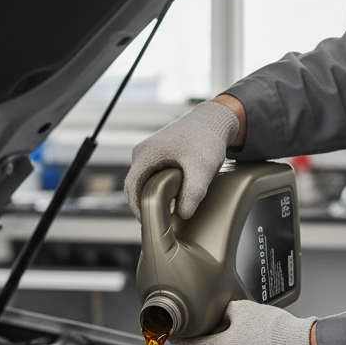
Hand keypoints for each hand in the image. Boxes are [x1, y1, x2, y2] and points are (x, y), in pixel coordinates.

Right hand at [124, 100, 240, 220]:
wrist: (213, 121)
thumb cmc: (206, 140)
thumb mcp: (202, 169)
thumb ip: (193, 193)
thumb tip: (182, 215)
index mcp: (147, 154)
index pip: (132, 186)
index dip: (136, 207)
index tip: (148, 223)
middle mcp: (142, 152)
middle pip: (134, 186)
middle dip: (143, 205)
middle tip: (157, 223)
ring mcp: (148, 153)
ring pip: (143, 182)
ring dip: (150, 198)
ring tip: (163, 214)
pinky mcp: (156, 156)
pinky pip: (150, 177)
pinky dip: (156, 190)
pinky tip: (169, 201)